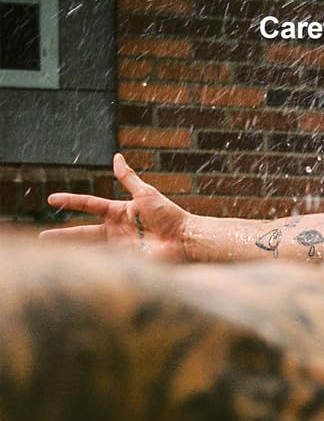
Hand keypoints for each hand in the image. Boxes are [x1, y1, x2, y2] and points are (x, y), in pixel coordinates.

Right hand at [44, 153, 190, 260]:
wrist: (185, 238)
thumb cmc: (170, 214)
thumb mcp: (146, 193)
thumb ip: (129, 178)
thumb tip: (116, 157)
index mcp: (119, 211)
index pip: (89, 205)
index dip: (70, 201)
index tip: (51, 199)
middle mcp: (116, 229)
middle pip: (83, 231)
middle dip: (62, 235)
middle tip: (40, 238)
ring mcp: (119, 245)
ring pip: (90, 247)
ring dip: (71, 249)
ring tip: (51, 252)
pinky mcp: (126, 260)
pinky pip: (104, 259)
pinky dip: (90, 260)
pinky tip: (74, 263)